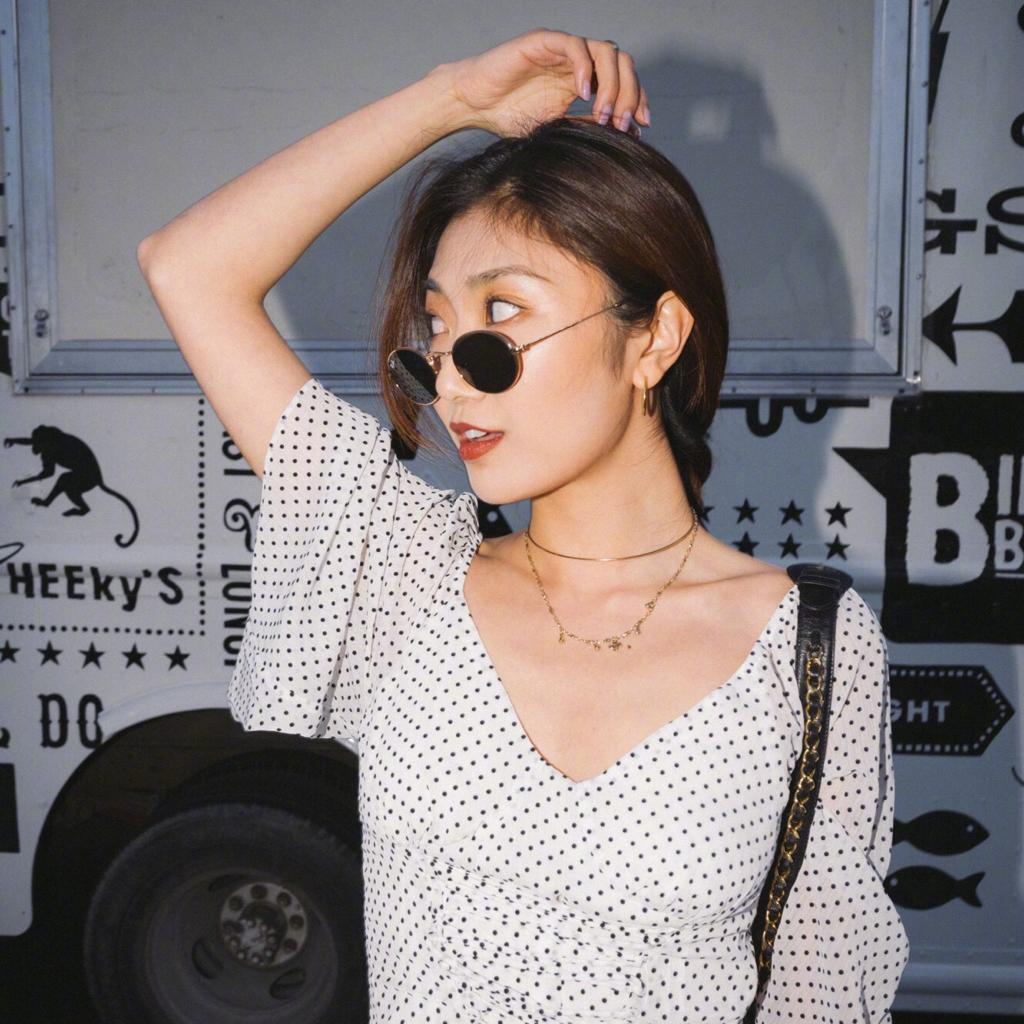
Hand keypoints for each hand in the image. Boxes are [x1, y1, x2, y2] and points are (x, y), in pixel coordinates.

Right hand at [437, 28, 649, 137]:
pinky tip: (584, 94)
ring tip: (604, 113)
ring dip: (612, 83)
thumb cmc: (508, 118)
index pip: (624, 80)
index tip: (643, 125)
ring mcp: (562, 50)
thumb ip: (586, 125)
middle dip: (630, 94)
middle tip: (622, 124)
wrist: (474, 107)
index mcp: (583, 80)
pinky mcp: (544, 42)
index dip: (638, 99)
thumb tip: (624, 132)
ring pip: (605, 52)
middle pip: (622, 63)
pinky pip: (575, 46)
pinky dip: (586, 68)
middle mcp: (578, 62)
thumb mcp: (557, 129)